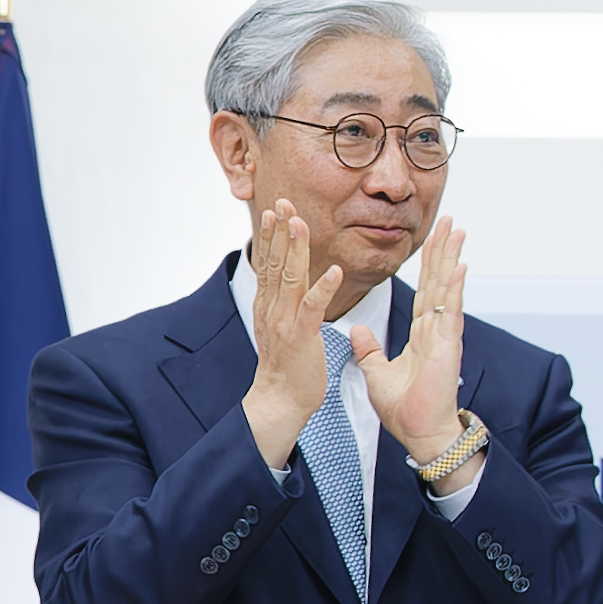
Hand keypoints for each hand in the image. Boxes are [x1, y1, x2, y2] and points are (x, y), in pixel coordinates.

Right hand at [239, 201, 346, 469]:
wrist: (279, 401)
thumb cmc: (287, 368)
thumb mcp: (280, 328)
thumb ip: (284, 304)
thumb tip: (289, 283)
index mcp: (268, 307)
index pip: (269, 264)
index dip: (272, 236)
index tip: (276, 210)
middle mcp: (272, 309)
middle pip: (274, 263)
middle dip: (279, 231)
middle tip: (282, 202)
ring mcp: (284, 322)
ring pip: (290, 278)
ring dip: (296, 249)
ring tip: (301, 223)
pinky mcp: (300, 337)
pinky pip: (312, 307)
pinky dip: (323, 287)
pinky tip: (333, 270)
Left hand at [361, 216, 468, 465]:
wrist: (419, 433)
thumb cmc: (405, 408)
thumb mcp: (376, 372)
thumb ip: (369, 349)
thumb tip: (356, 330)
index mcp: (422, 333)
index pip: (425, 289)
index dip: (428, 263)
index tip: (432, 238)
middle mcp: (436, 328)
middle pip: (438, 281)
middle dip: (442, 250)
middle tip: (449, 221)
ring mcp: (444, 335)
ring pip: (447, 288)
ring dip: (451, 259)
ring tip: (457, 231)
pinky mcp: (448, 346)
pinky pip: (451, 311)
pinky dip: (455, 289)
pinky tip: (460, 267)